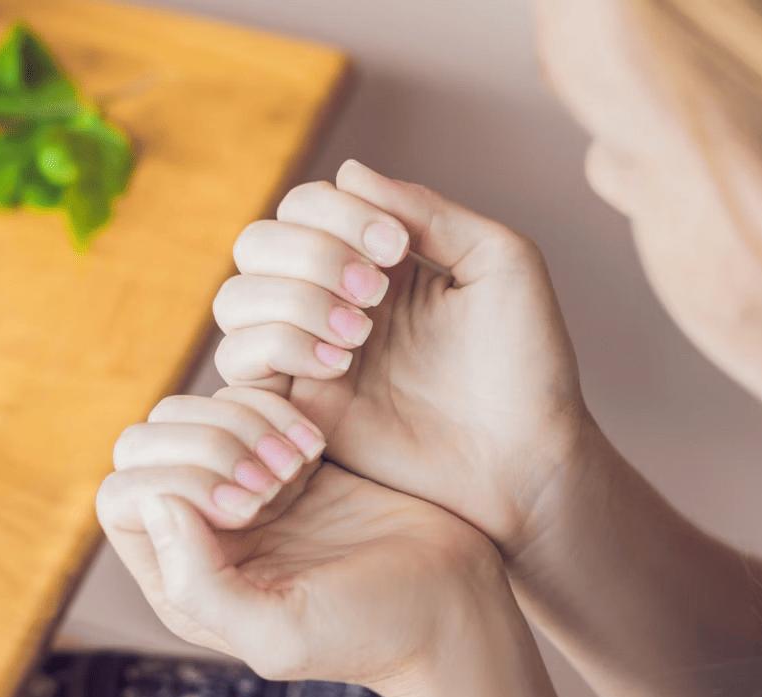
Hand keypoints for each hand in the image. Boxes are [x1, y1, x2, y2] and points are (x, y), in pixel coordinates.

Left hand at [95, 388, 511, 690]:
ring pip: (192, 411)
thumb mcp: (278, 633)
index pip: (123, 497)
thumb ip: (198, 584)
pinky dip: (276, 408)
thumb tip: (155, 503)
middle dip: (209, 443)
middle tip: (277, 481)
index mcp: (181, 578)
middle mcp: (199, 528)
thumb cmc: (370, 629)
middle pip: (146, 444)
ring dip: (245, 423)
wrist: (451, 600)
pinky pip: (246, 398)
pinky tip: (314, 447)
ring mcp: (240, 485)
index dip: (176, 481)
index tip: (253, 508)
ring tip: (301, 465)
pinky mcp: (282, 453)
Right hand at [214, 159, 594, 559]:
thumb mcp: (499, 261)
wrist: (525, 460)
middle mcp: (331, 299)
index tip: (395, 249)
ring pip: (235, 299)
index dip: (335, 213)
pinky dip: (276, 348)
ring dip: (290, 303)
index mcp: (377, 258)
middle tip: (375, 295)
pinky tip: (337, 367)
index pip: (307, 205)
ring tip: (358, 337)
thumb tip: (347, 171)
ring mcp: (309, 353)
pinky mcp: (298, 408)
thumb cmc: (526, 361)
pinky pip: (237, 365)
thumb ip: (428, 210)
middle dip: (310, 256)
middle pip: (257, 243)